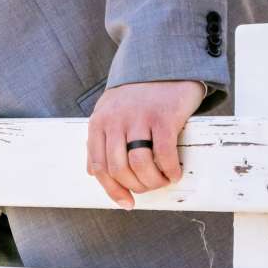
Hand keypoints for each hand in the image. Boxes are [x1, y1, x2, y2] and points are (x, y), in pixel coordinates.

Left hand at [86, 81, 204, 207]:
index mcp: (99, 123)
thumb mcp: (109, 113)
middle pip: (118, 168)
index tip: (127, 202)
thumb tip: (92, 173)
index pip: (99, 166)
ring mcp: (139, 117)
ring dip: (153, 181)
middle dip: (136, 186)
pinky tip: (174, 172)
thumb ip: (100, 140)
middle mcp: (115, 120)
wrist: (164, 65)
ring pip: (139, 164)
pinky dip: (169, 169)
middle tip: (150, 188)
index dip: (112, 190)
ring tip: (163, 181)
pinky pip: (163, 153)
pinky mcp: (163, 116)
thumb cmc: (137, 97)